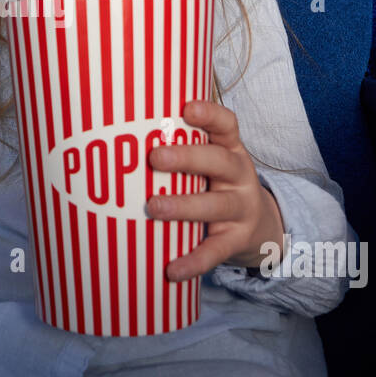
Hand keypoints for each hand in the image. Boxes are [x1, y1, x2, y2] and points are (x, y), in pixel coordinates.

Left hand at [144, 99, 285, 280]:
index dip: (210, 115)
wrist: (260, 226)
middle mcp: (239, 176)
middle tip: (154, 157)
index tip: (187, 107)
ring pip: (215, 205)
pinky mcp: (237, 240)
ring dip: (184, 206)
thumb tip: (115, 138)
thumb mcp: (209, 165)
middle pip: (218, 161)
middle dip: (187, 158)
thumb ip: (179, 150)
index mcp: (230, 150)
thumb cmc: (216, 186)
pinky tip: (173, 269)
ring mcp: (241, 208)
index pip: (226, 126)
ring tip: (154, 207)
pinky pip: (215, 251)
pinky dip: (194, 260)